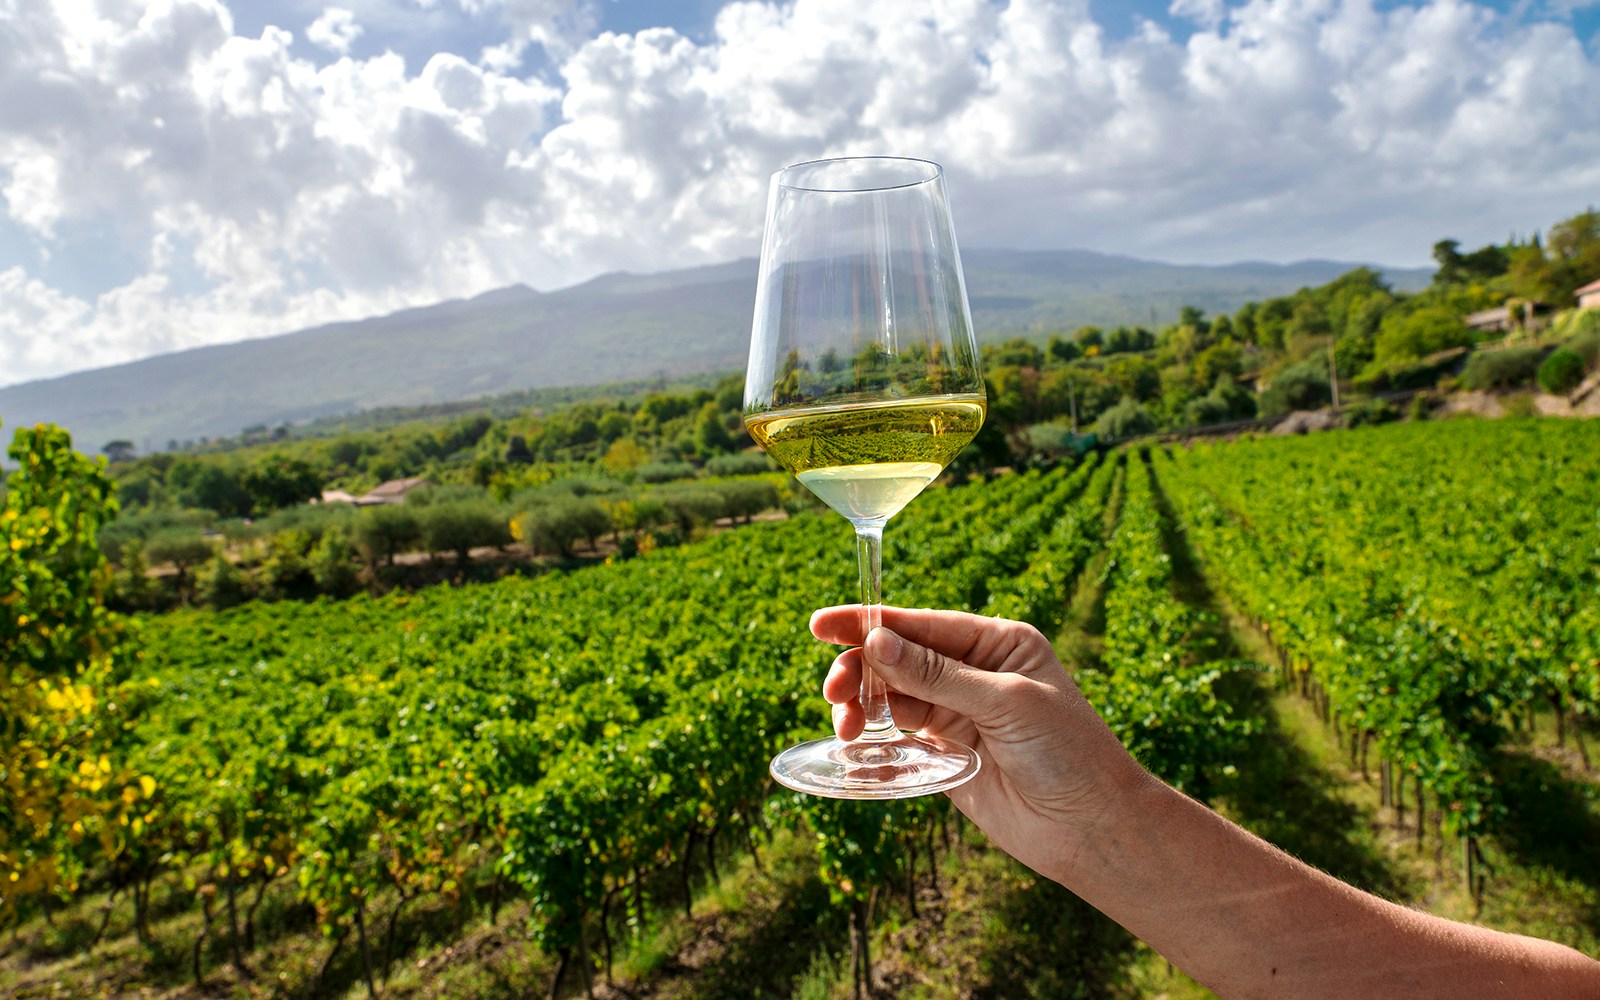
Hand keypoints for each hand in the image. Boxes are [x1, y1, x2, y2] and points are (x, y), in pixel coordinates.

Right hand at [810, 605, 1147, 882]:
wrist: (1091, 827)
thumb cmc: (1068, 752)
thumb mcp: (1005, 702)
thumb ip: (937, 674)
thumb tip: (876, 642)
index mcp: (996, 642)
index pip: (921, 624)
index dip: (869, 622)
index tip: (821, 623)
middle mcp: (972, 672)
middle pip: (898, 658)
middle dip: (860, 669)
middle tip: (833, 691)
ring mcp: (957, 712)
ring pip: (891, 696)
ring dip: (861, 704)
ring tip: (844, 724)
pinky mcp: (945, 753)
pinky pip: (897, 736)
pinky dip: (872, 738)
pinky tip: (854, 746)